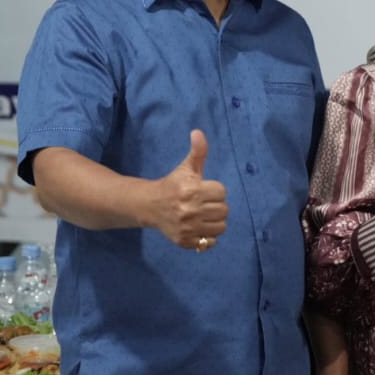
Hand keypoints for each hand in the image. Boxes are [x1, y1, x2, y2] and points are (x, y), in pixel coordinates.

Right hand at [152, 129, 228, 249]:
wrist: (150, 206)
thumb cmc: (173, 184)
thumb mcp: (186, 167)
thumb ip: (198, 151)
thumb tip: (198, 132)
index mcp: (192, 190)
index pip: (222, 192)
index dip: (215, 190)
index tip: (204, 190)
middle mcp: (190, 210)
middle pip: (224, 210)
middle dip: (216, 206)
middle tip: (203, 203)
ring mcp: (188, 227)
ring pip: (221, 227)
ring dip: (215, 221)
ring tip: (203, 215)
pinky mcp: (185, 241)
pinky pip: (210, 242)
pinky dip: (208, 237)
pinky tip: (199, 227)